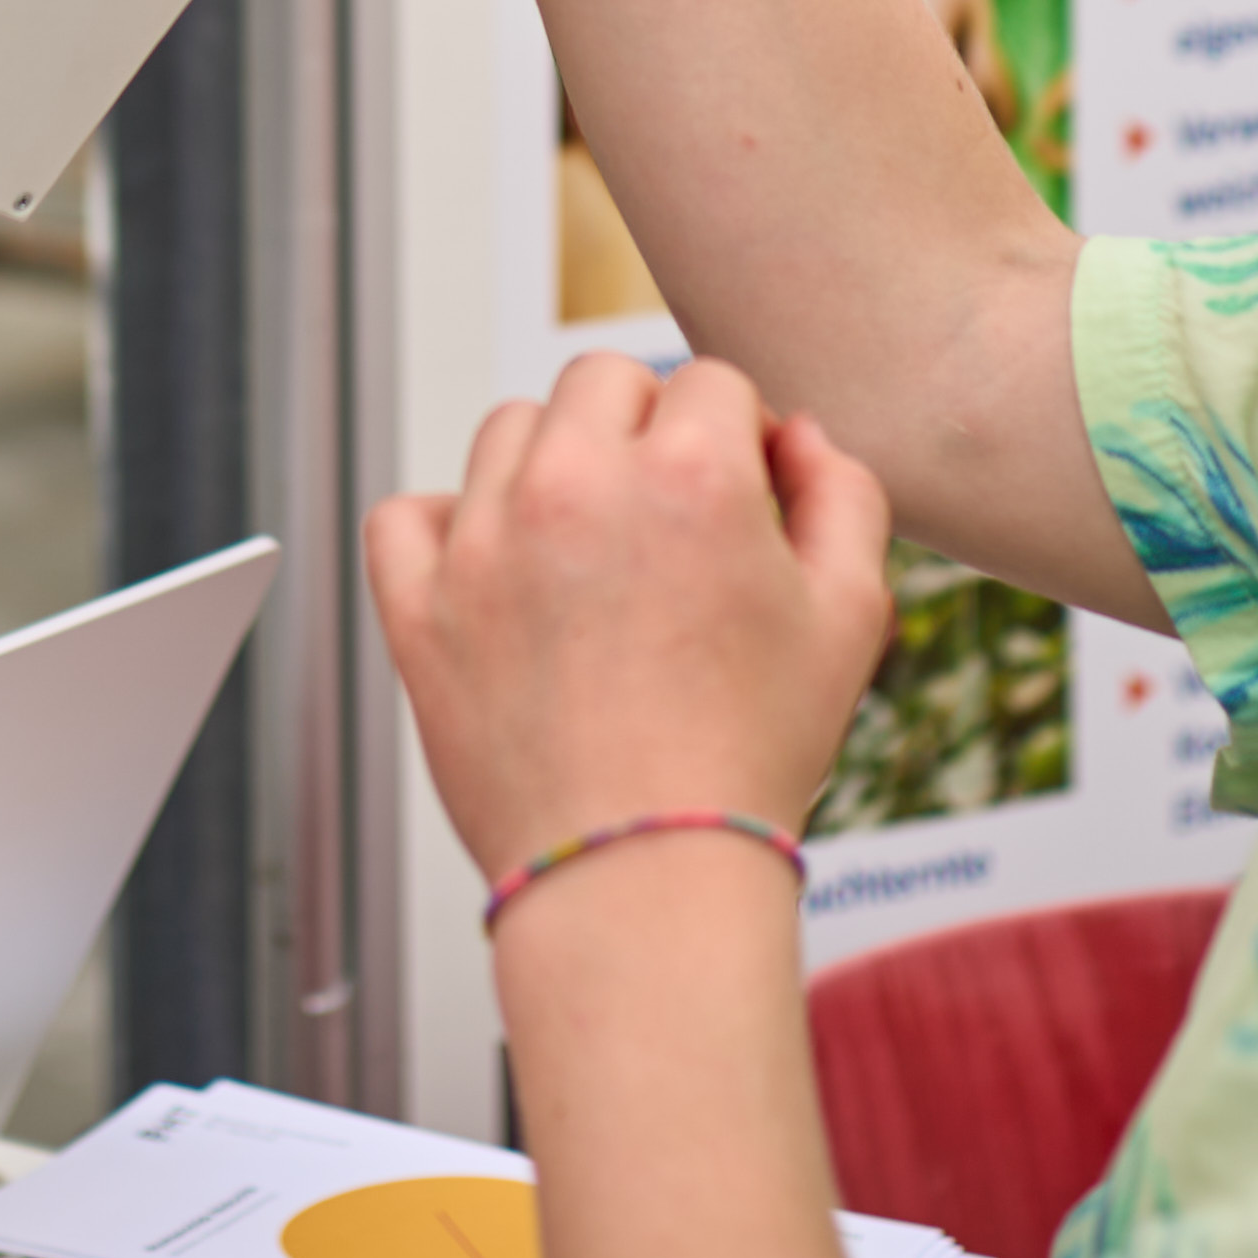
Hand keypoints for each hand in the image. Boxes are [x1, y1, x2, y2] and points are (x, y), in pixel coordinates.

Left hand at [363, 353, 891, 885]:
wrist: (642, 875)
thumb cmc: (747, 758)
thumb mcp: (850, 619)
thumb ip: (845, 496)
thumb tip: (800, 437)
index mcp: (688, 475)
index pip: (710, 383)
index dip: (740, 435)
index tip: (742, 495)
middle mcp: (575, 486)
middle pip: (602, 383)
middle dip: (645, 429)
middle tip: (667, 519)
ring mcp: (484, 542)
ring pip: (508, 431)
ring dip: (552, 465)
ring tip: (590, 552)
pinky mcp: (420, 605)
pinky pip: (407, 515)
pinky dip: (445, 528)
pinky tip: (497, 569)